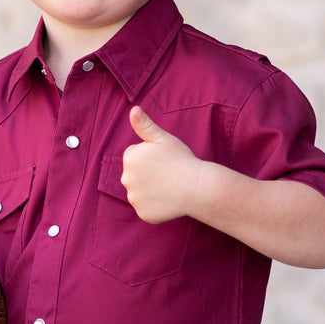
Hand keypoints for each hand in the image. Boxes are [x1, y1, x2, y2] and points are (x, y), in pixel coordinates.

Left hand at [121, 105, 203, 223]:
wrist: (198, 187)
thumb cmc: (182, 160)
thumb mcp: (163, 138)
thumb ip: (145, 125)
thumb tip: (133, 110)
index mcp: (130, 158)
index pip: (134, 155)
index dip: (150, 157)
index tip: (162, 160)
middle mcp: (126, 179)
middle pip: (134, 175)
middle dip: (147, 173)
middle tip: (167, 173)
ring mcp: (134, 198)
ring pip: (140, 192)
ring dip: (150, 190)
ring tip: (169, 186)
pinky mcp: (143, 214)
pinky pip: (147, 208)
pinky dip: (156, 206)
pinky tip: (168, 200)